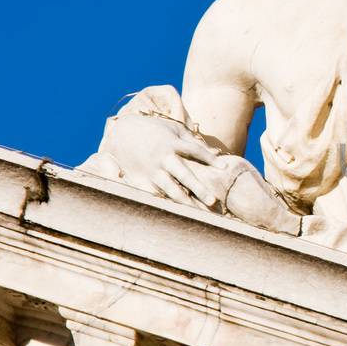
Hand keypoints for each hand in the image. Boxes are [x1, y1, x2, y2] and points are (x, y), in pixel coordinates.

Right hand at [98, 112, 222, 207]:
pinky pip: (153, 195)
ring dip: (184, 202)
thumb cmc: (155, 131)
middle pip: (184, 175)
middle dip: (199, 189)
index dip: (210, 158)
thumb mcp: (174, 130)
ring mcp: (151, 170)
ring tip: (198, 214)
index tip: (224, 168)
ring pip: (169, 190)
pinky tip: (176, 215)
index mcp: (172, 143)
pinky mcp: (140, 180)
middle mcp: (162, 158)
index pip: (195, 151)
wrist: (122, 132)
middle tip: (212, 201)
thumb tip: (214, 152)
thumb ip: (193, 141)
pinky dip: (164, 204)